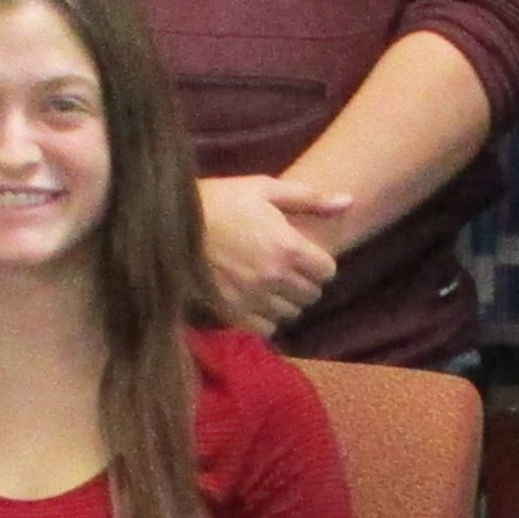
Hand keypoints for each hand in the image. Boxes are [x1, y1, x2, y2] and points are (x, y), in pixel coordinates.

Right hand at [198, 174, 351, 334]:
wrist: (169, 225)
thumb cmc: (219, 201)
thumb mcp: (264, 189)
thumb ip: (309, 199)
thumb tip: (349, 201)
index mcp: (287, 246)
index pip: (327, 271)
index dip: (319, 264)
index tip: (306, 257)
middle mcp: (274, 277)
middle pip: (311, 295)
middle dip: (304, 282)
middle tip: (288, 270)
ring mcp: (253, 298)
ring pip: (291, 313)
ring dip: (286, 301)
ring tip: (270, 285)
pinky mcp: (232, 313)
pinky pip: (266, 328)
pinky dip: (266, 317)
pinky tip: (255, 300)